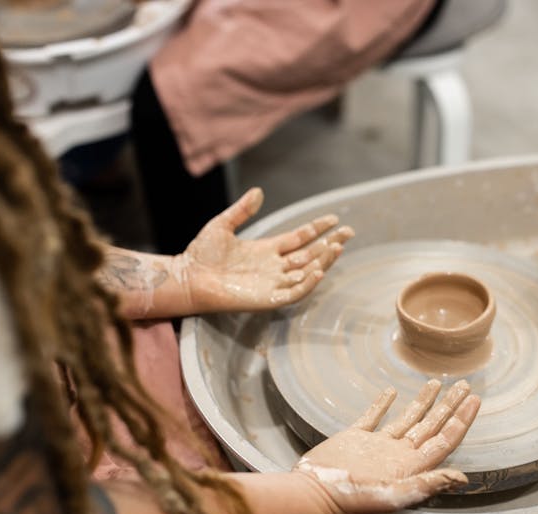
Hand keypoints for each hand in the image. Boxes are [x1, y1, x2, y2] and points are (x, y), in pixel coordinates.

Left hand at [175, 187, 353, 312]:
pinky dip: (308, 283)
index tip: (334, 219)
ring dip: (324, 261)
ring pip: (306, 272)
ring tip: (337, 247)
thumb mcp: (222, 225)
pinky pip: (294, 292)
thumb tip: (258, 191)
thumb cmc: (201, 254)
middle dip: (330, 244)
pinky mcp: (268, 299)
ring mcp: (273, 283)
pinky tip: (318, 269)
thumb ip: (242, 210)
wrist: (188, 277)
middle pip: (309, 255)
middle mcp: (274, 267)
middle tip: (349, 232)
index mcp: (266, 249)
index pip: (300, 238)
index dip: (317, 228)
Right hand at [293, 379, 479, 513]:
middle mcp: (399, 454)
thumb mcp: (395, 493)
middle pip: (431, 426)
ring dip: (423, 402)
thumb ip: (428, 483)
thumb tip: (464, 478)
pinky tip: (391, 392)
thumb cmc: (354, 496)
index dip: (461, 420)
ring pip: (407, 419)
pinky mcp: (356, 437)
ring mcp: (378, 445)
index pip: (444, 439)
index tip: (474, 400)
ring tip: (436, 383)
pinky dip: (383, 404)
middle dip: (450, 406)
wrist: (316, 491)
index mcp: (412, 465)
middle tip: (464, 385)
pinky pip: (374, 417)